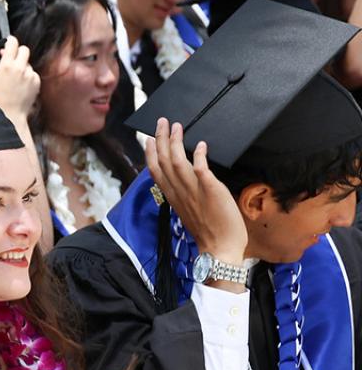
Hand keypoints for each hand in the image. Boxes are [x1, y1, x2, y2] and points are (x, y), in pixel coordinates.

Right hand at [0, 36, 39, 122]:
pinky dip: (29, 77)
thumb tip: (5, 53)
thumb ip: (2, 63)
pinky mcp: (37, 80)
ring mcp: (30, 74)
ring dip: (24, 67)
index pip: (13, 43)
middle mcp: (20, 68)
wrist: (11, 113)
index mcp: (6, 66)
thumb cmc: (0, 99)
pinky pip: (33, 73)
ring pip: (28, 63)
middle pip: (24, 49)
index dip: (11, 41)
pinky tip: (23, 86)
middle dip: (20, 53)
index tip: (10, 42)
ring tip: (17, 81)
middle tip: (15, 60)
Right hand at [145, 118, 247, 261]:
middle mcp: (179, 191)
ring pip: (178, 162)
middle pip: (164, 161)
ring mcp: (194, 191)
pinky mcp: (211, 190)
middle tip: (162, 122)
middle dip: (161, 139)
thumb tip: (188, 177)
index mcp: (173, 196)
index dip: (151, 152)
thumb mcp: (190, 210)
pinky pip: (202, 170)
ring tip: (177, 126)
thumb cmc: (208, 231)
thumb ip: (186, 193)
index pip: (156, 170)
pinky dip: (200, 156)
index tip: (150, 138)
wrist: (219, 248)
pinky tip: (201, 145)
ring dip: (176, 142)